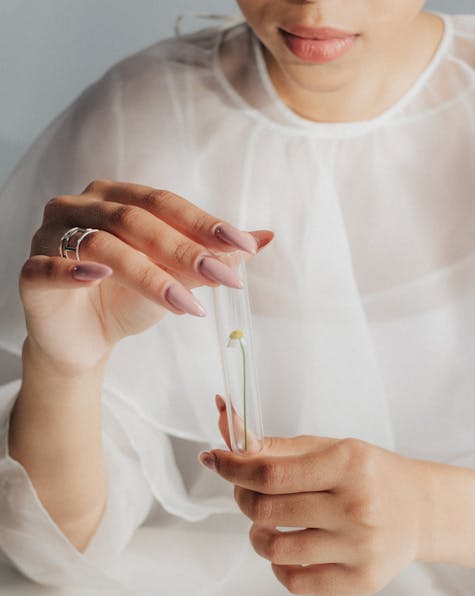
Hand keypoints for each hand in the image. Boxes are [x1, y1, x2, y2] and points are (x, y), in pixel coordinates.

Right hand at [21, 180, 272, 375]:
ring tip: (187, 304)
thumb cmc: (128, 300)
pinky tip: (100, 277)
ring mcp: (51, 236)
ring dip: (147, 273)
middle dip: (185, 250)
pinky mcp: (30, 271)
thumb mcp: (176, 279)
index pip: (165, 203)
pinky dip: (72, 270)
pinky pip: (49, 267)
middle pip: (136, 220)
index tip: (243, 247)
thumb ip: (212, 257)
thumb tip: (265, 238)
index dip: (204, 223)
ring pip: (102, 245)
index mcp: (117, 197)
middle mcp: (82, 206)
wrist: (85, 342)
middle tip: (225, 277)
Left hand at [200, 407, 435, 595]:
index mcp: (349, 464)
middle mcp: (357, 506)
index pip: (270, 473)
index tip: (215, 460)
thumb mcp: (330, 449)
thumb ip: (277, 448)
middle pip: (266, 511)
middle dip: (243, 498)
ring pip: (274, 549)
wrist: (422, 511)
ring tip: (267, 525)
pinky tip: (288, 550)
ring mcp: (361, 547)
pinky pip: (295, 582)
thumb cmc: (370, 475)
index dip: (232, 468)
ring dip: (257, 535)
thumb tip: (227, 437)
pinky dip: (279, 566)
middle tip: (249, 492)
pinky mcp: (361, 581)